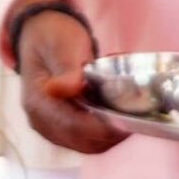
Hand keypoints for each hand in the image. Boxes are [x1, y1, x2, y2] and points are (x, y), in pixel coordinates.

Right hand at [9, 0, 124, 155]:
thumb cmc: (53, 36)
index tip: (130, 119)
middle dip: (113, 132)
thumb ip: (67, 69)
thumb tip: (69, 89)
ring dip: (112, 134)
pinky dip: (106, 132)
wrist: (40, 34)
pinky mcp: (61, 128)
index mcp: (38, 102)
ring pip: (88, 145)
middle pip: (84, 141)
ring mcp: (50, 128)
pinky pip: (87, 140)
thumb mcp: (62, 45)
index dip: (104, 127)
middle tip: (140, 117)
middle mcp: (41, 121)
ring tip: (132, 115)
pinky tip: (120, 116)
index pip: (74, 127)